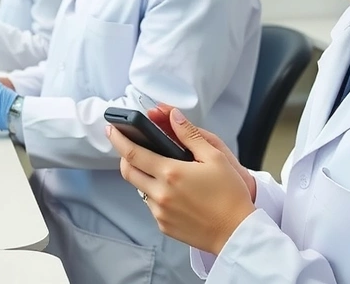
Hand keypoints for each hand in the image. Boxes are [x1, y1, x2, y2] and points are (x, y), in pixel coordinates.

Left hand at [106, 108, 255, 255]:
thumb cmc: (230, 195)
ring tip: (159, 169)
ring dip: (142, 176)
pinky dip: (155, 194)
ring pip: (139, 188)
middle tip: (131, 147)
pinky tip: (172, 191)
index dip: (118, 138)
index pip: (132, 152)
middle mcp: (160, 193)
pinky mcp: (163, 225)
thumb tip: (173, 116)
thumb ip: (190, 134)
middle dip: (124, 156)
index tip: (112, 129)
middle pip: (128, 171)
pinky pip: (151, 205)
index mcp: (170, 173)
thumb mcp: (215, 157)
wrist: (237, 233)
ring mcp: (160, 212)